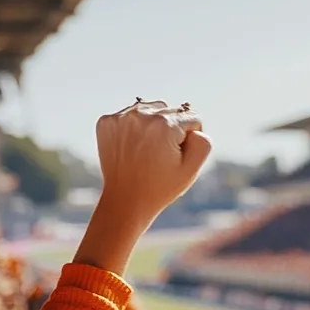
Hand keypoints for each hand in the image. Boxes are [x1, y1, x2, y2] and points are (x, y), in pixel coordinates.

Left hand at [74, 100, 211, 273]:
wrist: (125, 200)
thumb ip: (203, 143)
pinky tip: (133, 147)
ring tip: (148, 150)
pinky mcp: (106, 122)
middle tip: (162, 155)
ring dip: (154, 124)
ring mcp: (120, 117)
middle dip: (172, 129)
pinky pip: (130, 115)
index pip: (192, 118)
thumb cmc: (162, 186)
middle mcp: (141, 114)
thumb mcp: (191, 169)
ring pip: (150, 109)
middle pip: (170, 110)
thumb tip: (195, 129)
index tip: (178, 157)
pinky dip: (134, 127)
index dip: (190, 140)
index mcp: (165, 124)